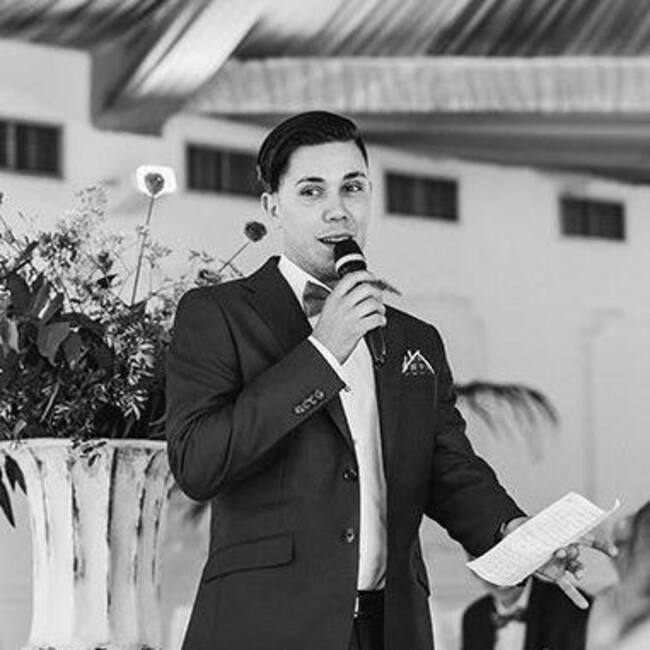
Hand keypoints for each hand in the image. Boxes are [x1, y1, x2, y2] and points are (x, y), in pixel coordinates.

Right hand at [311, 270, 385, 363]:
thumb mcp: (329, 310)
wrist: (322, 351)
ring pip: (373, 303)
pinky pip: (376, 319)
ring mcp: (350, 316)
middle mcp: (342, 305)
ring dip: (380, 308)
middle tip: (378, 297)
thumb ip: (342, 299)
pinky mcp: (357, 328)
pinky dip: (381, 320)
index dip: (365, 275)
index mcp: (334, 299)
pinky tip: (379, 322)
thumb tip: (361, 292)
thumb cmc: (326, 333)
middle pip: (366, 288)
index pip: (350, 278)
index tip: (372, 277)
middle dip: (376, 292)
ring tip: (379, 312)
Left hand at [502, 517, 617, 609]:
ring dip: (578, 571)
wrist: (514, 540)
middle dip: (571, 553)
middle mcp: (567, 549)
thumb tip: (551, 532)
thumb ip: (545, 529)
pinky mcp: (555, 574)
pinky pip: (567, 586)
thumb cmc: (528, 529)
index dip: (602, 545)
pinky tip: (584, 605)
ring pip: (575, 568)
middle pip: (576, 553)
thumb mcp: (535, 526)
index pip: (588, 539)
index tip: (613, 552)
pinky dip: (574, 595)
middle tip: (560, 551)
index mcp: (566, 535)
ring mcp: (562, 563)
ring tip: (579, 575)